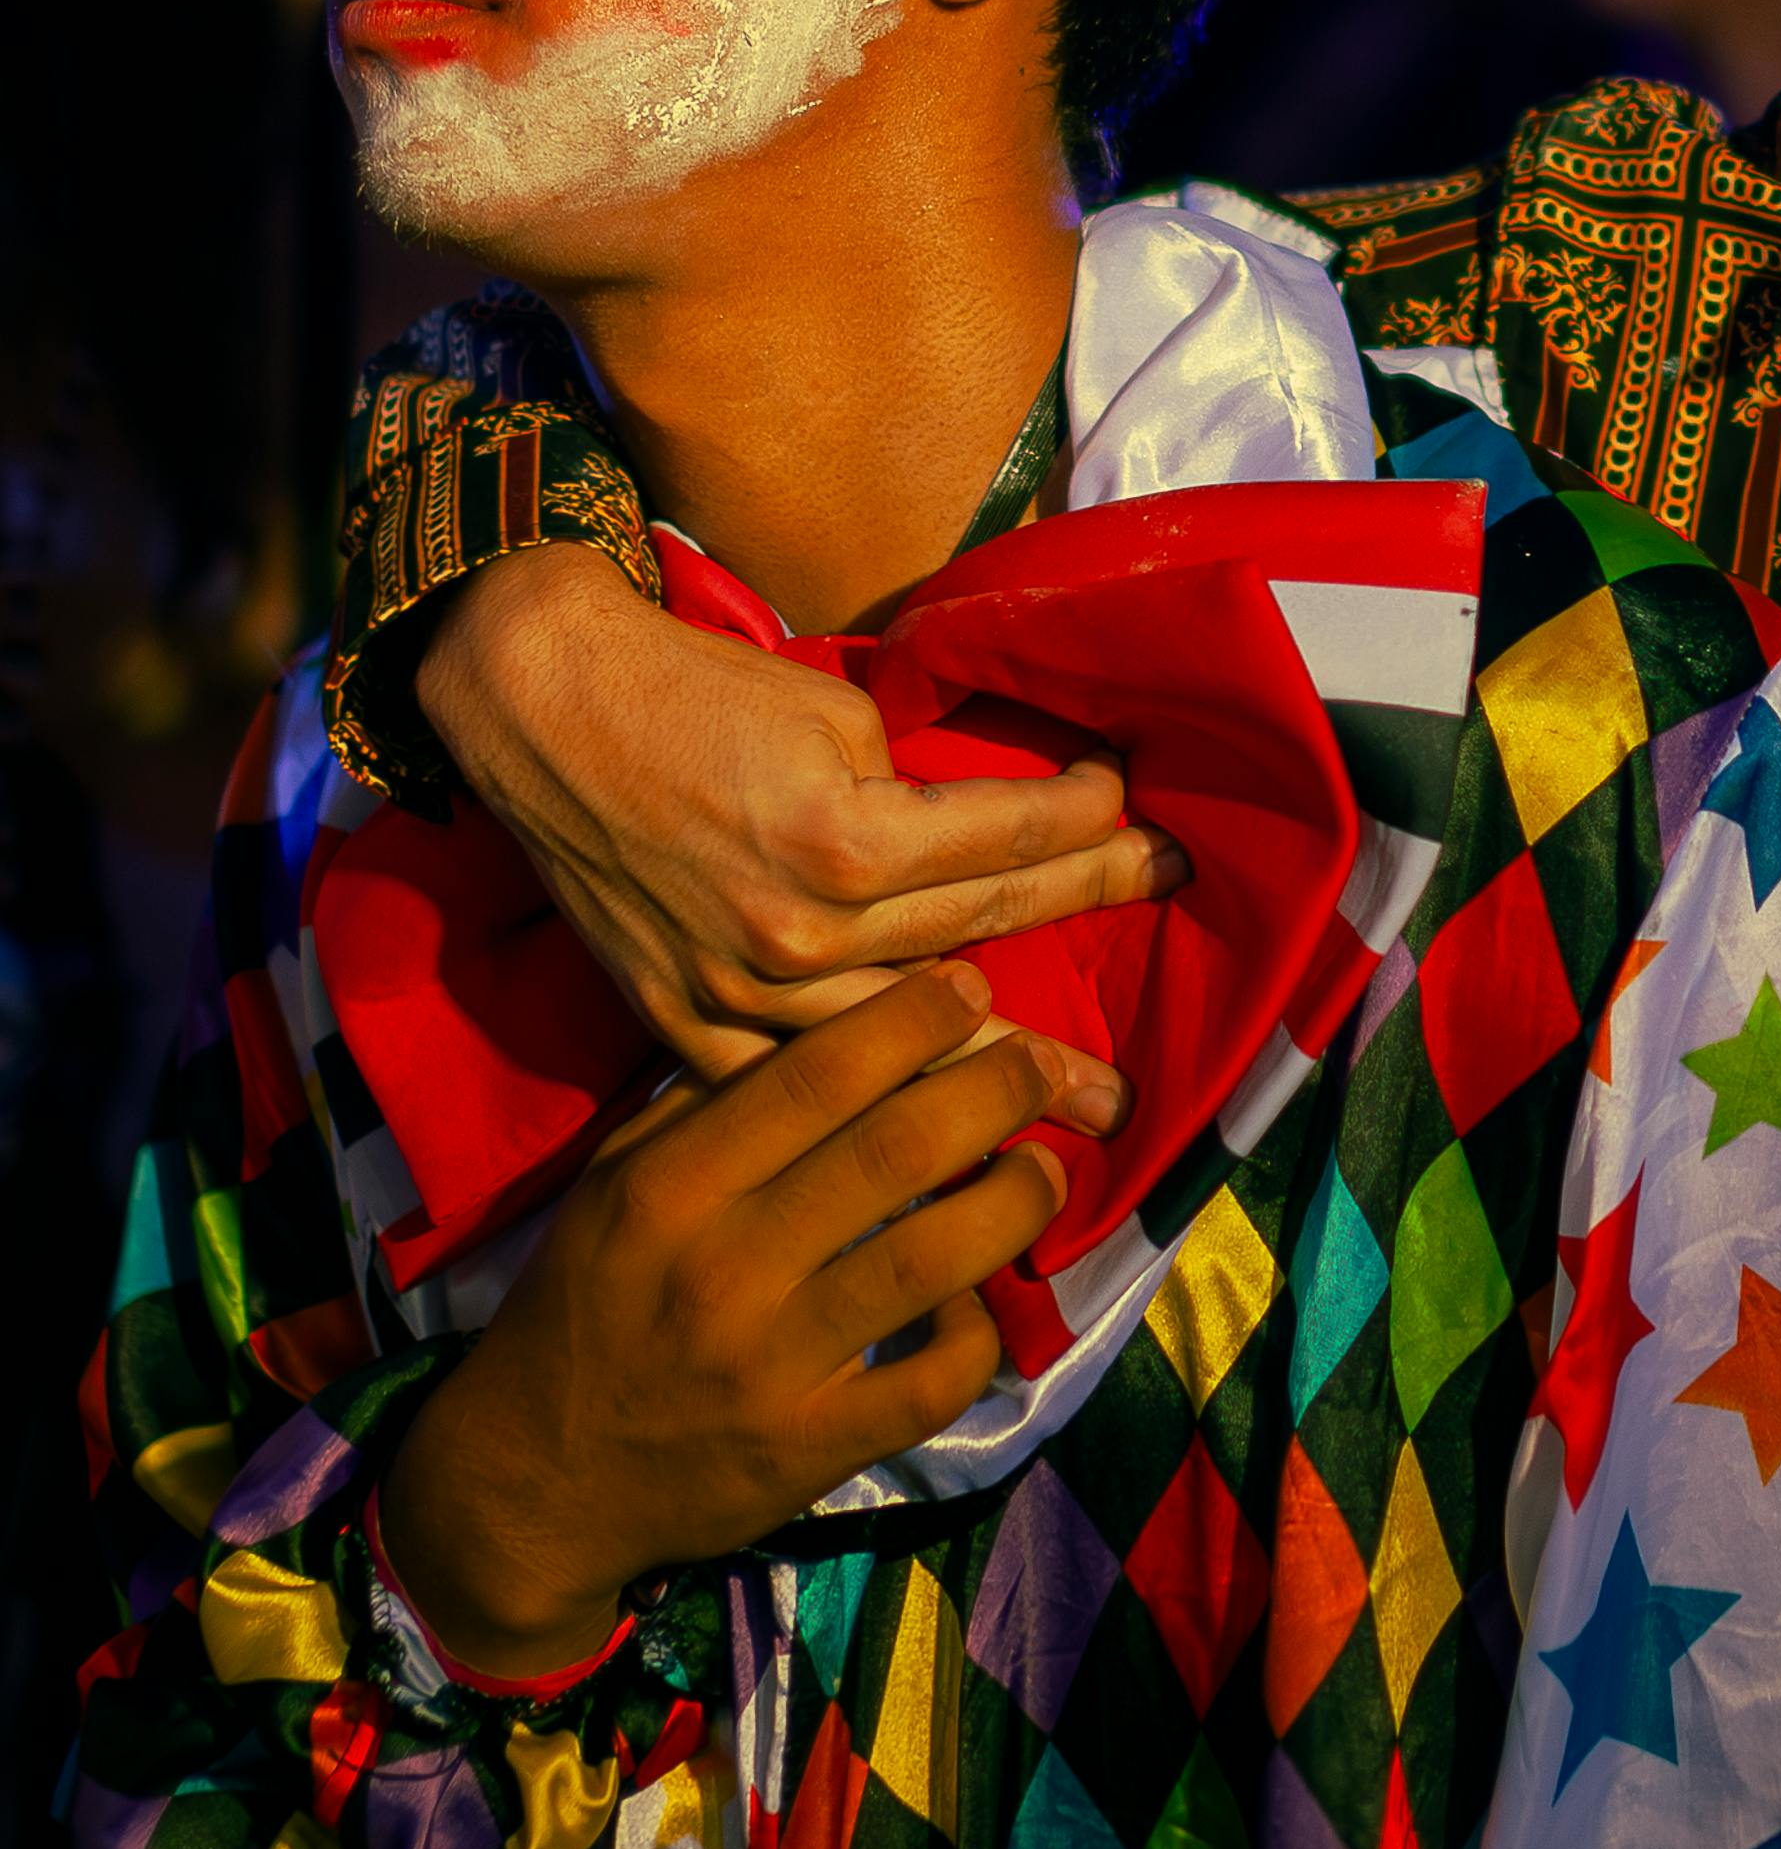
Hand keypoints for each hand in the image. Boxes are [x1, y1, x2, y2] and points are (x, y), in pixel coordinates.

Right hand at [377, 962, 1106, 1674]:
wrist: (534, 1483)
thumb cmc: (583, 1308)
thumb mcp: (611, 1187)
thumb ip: (706, 1110)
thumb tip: (825, 1029)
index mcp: (668, 1189)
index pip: (815, 1077)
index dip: (910, 1021)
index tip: (970, 988)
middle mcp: (722, 1268)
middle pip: (895, 1151)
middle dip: (995, 1091)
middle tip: (1043, 1065)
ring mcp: (771, 1365)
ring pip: (932, 1257)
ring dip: (1014, 1200)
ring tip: (1045, 1165)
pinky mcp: (811, 1448)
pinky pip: (930, 1380)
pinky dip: (976, 1332)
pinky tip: (977, 1300)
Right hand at [413, 545, 1186, 1080]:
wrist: (544, 710)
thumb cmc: (696, 692)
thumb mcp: (837, 710)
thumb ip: (918, 791)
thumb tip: (997, 836)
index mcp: (849, 840)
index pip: (1008, 840)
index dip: (1088, 826)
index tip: (1146, 822)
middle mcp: (803, 932)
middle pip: (981, 934)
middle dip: (1085, 917)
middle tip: (1168, 951)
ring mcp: (740, 993)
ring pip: (905, 1045)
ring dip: (1008, 1077)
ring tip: (1091, 1113)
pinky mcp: (685, 1024)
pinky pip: (797, 1089)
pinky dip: (871, 1118)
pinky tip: (935, 1156)